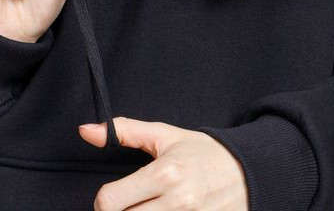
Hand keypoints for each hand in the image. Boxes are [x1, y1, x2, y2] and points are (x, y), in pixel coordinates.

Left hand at [79, 116, 248, 209]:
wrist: (248, 172)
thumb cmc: (203, 153)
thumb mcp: (164, 136)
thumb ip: (124, 132)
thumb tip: (86, 130)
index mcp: (165, 174)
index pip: (111, 201)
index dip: (103, 201)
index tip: (112, 196)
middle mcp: (177, 202)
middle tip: (131, 203)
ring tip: (147, 208)